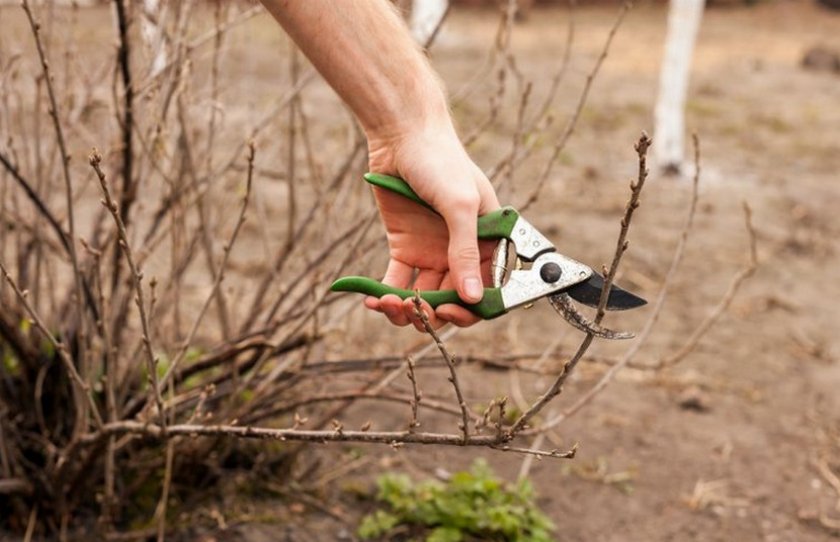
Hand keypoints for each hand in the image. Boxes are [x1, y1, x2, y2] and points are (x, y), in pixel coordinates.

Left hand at [364, 123, 500, 329]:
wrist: (401, 136)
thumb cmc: (440, 161)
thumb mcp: (459, 205)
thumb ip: (465, 251)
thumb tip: (474, 297)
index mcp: (488, 243)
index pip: (486, 290)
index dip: (471, 310)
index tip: (450, 314)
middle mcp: (461, 252)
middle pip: (453, 300)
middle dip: (433, 313)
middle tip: (413, 310)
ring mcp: (432, 252)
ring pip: (424, 297)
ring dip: (407, 308)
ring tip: (388, 304)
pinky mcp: (404, 248)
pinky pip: (397, 282)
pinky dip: (385, 295)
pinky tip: (372, 301)